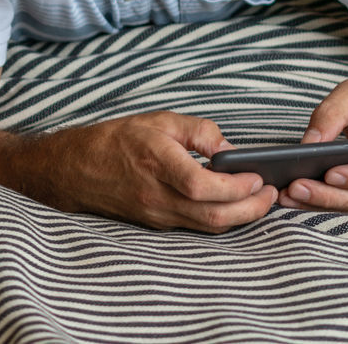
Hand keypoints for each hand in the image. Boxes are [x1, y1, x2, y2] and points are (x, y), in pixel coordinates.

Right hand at [66, 112, 276, 231]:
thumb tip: (230, 149)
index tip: (256, 175)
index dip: (237, 185)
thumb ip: (198, 131)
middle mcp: (157, 195)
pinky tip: (231, 206)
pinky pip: (196, 226)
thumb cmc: (115, 140)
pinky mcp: (157, 223)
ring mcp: (157, 214)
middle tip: (270, 194)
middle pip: (214, 216)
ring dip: (240, 218)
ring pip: (208, 226)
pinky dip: (220, 219)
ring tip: (259, 201)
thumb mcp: (159, 120)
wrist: (76, 169)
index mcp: (157, 163)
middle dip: (251, 209)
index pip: (204, 186)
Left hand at [278, 79, 347, 211]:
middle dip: (328, 195)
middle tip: (296, 187)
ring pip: (347, 204)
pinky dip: (313, 203)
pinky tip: (289, 196)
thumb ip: (333, 113)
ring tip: (287, 194)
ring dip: (316, 203)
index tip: (330, 174)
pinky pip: (337, 203)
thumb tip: (309, 143)